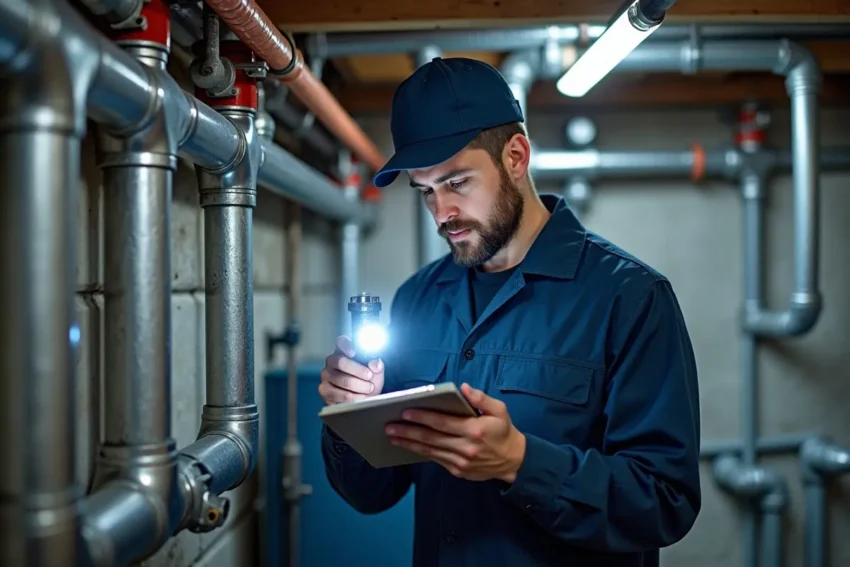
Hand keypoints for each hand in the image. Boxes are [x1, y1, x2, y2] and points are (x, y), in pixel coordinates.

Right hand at [318, 335, 384, 403]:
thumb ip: (377, 366)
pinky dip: (354, 397)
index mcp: (343, 351)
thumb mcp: (376, 373)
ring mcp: (326, 376)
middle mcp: (331, 361)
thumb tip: (376, 364)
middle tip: (370, 376)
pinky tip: (362, 397)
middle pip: (341, 362)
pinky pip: (339, 395)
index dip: (346, 346)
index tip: (354, 353)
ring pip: (342, 380)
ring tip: (370, 389)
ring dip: (359, 386)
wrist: (363, 399)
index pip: (341, 342)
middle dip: (358, 370)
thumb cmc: (367, 381)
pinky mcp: (324, 391)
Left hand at [385, 383, 525, 482]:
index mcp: (474, 430)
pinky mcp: (458, 471)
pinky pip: (436, 460)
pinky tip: (409, 446)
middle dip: (408, 432)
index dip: (422, 417)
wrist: (513, 461)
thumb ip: (481, 398)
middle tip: (389, 427)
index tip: (405, 412)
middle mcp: (465, 447)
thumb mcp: (499, 410)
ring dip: (409, 444)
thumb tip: (463, 388)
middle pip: (430, 438)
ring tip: (393, 437)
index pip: (442, 422)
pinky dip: (421, 452)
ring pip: (429, 451)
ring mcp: (460, 462)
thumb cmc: (503, 431)